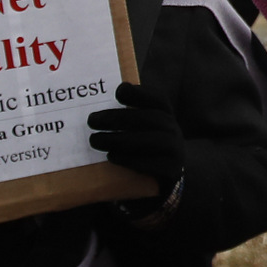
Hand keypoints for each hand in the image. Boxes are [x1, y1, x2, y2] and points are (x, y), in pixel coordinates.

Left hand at [88, 80, 183, 199]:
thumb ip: (126, 115)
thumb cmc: (147, 146)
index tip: (118, 91)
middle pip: (150, 118)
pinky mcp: (170, 171)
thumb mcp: (143, 127)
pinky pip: (151, 164)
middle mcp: (173, 129)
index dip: (140, 93)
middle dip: (119, 117)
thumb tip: (97, 104)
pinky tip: (111, 156)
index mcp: (166, 115)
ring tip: (95, 140)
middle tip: (92, 120)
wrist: (168, 175)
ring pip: (150, 140)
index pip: (157, 98)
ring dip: (119, 139)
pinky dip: (129, 159)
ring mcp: (174, 150)